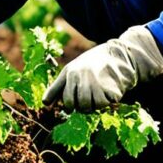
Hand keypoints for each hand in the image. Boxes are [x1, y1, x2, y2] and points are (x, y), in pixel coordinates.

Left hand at [44, 25, 162, 109]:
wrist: (117, 55)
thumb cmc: (89, 65)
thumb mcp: (70, 70)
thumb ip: (57, 87)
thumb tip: (45, 103)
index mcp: (70, 73)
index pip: (66, 100)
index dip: (70, 105)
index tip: (74, 104)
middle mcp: (81, 78)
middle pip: (78, 106)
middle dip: (83, 107)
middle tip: (89, 98)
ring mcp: (96, 83)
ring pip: (91, 107)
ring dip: (95, 105)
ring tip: (98, 93)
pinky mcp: (110, 88)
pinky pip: (105, 104)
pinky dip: (107, 101)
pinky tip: (108, 90)